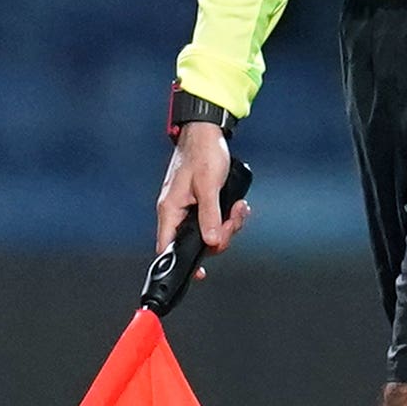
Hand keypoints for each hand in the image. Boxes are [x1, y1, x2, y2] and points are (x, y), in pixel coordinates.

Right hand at [154, 121, 248, 270]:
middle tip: (233, 219)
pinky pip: (215, 219)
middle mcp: (176, 212)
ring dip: (228, 224)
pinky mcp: (201, 203)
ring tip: (239, 208)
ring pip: (210, 231)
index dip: (181, 263)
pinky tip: (238, 205)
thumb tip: (210, 242)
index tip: (200, 273)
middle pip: (197, 242)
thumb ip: (209, 216)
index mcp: (170, 210)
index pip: (167, 247)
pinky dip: (228, 215)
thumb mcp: (209, 186)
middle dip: (220, 235)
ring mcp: (189, 208)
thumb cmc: (203, 154)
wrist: (207, 132)